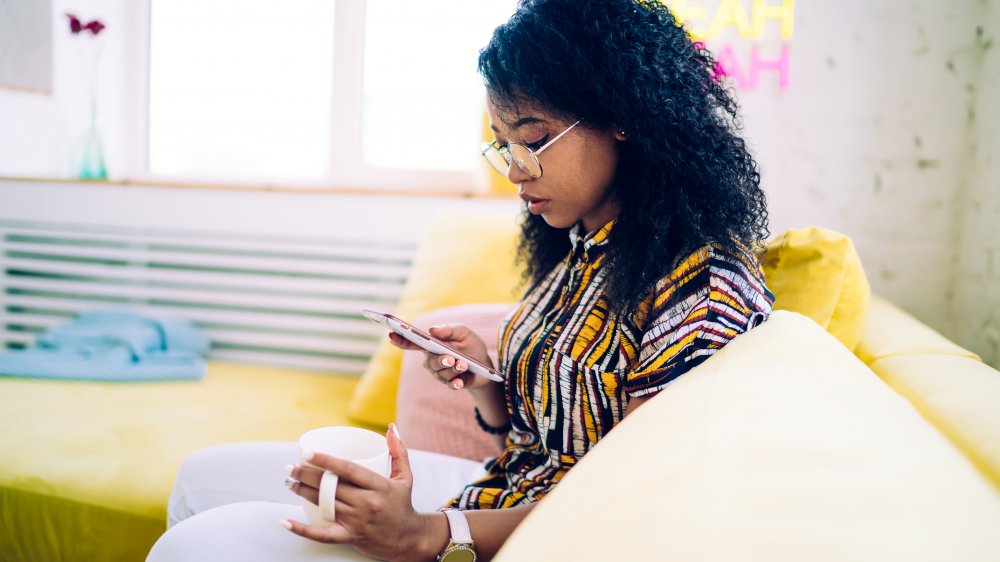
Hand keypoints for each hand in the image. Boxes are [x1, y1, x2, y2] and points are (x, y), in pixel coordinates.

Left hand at [282, 425, 427, 560]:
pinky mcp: (349, 537)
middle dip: (307, 476)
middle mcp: (367, 504)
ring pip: (324, 505)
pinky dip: (301, 530)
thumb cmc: (403, 505)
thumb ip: (398, 451)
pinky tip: (285, 522)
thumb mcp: (405, 477)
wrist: (408, 539)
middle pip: (331, 487)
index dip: (326, 461)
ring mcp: (357, 522)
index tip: (307, 453)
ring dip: (303, 493)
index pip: (349, 470)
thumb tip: (390, 428)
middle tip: (292, 467)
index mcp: (380, 486)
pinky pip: (322, 535)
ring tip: (289, 482)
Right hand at [388, 324, 496, 391]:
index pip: (412, 343)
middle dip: (439, 360)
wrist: (486, 364)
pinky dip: (456, 383)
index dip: (400, 340)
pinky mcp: (452, 384)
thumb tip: (431, 330)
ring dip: (453, 369)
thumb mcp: (463, 333)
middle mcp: (432, 360)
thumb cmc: (470, 345)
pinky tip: (460, 381)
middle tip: (450, 357)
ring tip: (464, 364)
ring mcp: (440, 374)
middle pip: (429, 362)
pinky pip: (450, 385)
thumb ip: (449, 329)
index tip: (391, 335)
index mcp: (431, 345)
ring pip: (441, 373)